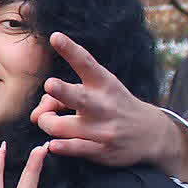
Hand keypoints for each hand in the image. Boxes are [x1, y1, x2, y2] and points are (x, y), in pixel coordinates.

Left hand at [32, 32, 183, 170]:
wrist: (152, 134)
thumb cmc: (115, 107)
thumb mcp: (99, 91)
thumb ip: (64, 95)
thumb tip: (35, 114)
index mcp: (103, 83)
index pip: (85, 64)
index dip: (69, 50)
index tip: (55, 37)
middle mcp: (103, 105)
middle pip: (77, 97)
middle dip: (61, 91)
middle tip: (50, 84)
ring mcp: (103, 129)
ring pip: (60, 127)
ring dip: (46, 123)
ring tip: (50, 122)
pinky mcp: (102, 150)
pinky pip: (72, 148)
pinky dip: (58, 146)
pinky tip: (53, 144)